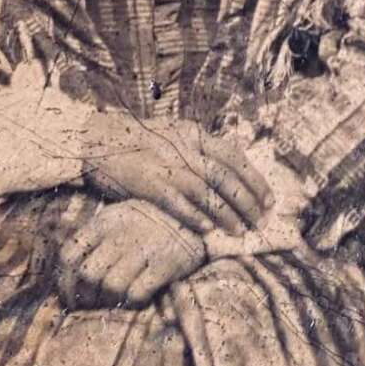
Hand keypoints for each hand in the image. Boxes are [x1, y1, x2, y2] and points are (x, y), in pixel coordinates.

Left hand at [57, 200, 204, 310]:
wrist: (196, 221)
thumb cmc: (148, 226)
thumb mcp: (119, 221)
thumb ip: (94, 242)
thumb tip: (66, 279)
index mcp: (107, 220)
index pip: (69, 253)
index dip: (64, 281)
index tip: (70, 296)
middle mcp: (124, 231)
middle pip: (88, 273)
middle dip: (87, 295)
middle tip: (96, 302)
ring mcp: (147, 246)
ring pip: (111, 286)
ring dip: (111, 300)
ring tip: (119, 299)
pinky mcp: (166, 262)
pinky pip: (137, 293)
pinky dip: (134, 301)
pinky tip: (141, 294)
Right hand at [82, 115, 272, 236]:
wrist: (97, 139)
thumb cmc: (136, 141)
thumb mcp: (172, 135)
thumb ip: (196, 149)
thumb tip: (223, 168)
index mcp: (193, 134)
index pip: (233, 156)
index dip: (254, 178)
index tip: (268, 198)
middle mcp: (185, 147)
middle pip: (225, 174)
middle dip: (247, 199)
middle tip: (261, 220)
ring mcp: (167, 164)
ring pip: (206, 190)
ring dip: (226, 213)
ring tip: (240, 231)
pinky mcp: (148, 181)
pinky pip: (176, 201)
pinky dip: (194, 215)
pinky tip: (208, 230)